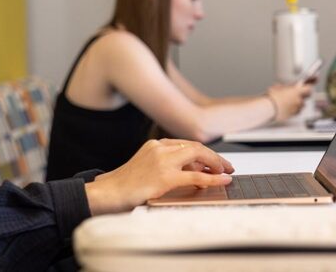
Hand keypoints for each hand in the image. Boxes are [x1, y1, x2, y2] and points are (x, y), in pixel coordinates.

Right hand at [84, 139, 233, 214]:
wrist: (109, 193)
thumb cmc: (125, 186)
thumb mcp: (146, 169)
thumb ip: (167, 167)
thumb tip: (194, 173)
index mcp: (154, 145)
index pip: (185, 144)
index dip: (203, 152)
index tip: (213, 161)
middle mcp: (159, 148)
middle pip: (195, 146)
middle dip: (214, 156)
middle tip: (226, 166)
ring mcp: (162, 161)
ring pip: (198, 154)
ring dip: (216, 163)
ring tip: (226, 173)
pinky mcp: (165, 177)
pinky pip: (197, 176)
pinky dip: (213, 178)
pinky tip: (223, 181)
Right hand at [267, 83, 313, 122]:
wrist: (268, 108)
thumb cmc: (272, 97)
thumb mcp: (277, 87)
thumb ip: (284, 87)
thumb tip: (285, 88)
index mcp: (296, 91)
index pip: (308, 88)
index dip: (306, 88)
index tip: (304, 87)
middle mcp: (299, 100)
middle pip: (304, 98)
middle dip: (300, 97)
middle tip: (293, 95)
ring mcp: (296, 109)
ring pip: (300, 106)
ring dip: (296, 104)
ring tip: (287, 103)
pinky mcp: (292, 115)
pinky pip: (295, 112)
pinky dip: (292, 111)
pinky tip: (285, 109)